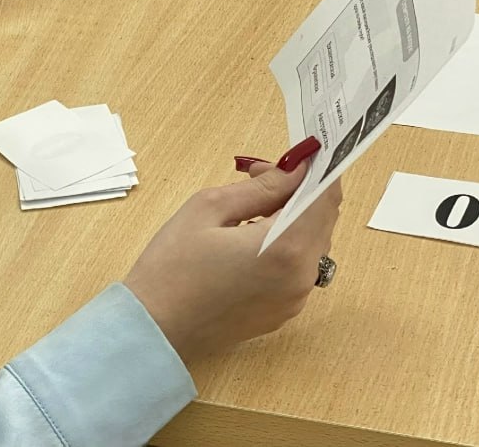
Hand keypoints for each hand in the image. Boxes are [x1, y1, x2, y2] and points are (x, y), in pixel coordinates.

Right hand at [123, 161, 341, 364]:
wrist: (153, 328)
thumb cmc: (172, 266)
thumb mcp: (208, 209)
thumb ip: (259, 188)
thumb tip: (292, 170)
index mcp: (285, 249)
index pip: (324, 198)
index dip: (318, 169)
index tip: (301, 150)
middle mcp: (301, 278)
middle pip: (321, 221)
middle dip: (300, 190)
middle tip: (260, 174)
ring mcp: (294, 300)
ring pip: (310, 244)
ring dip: (292, 217)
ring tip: (248, 206)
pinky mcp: (281, 312)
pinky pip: (297, 268)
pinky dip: (284, 244)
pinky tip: (248, 237)